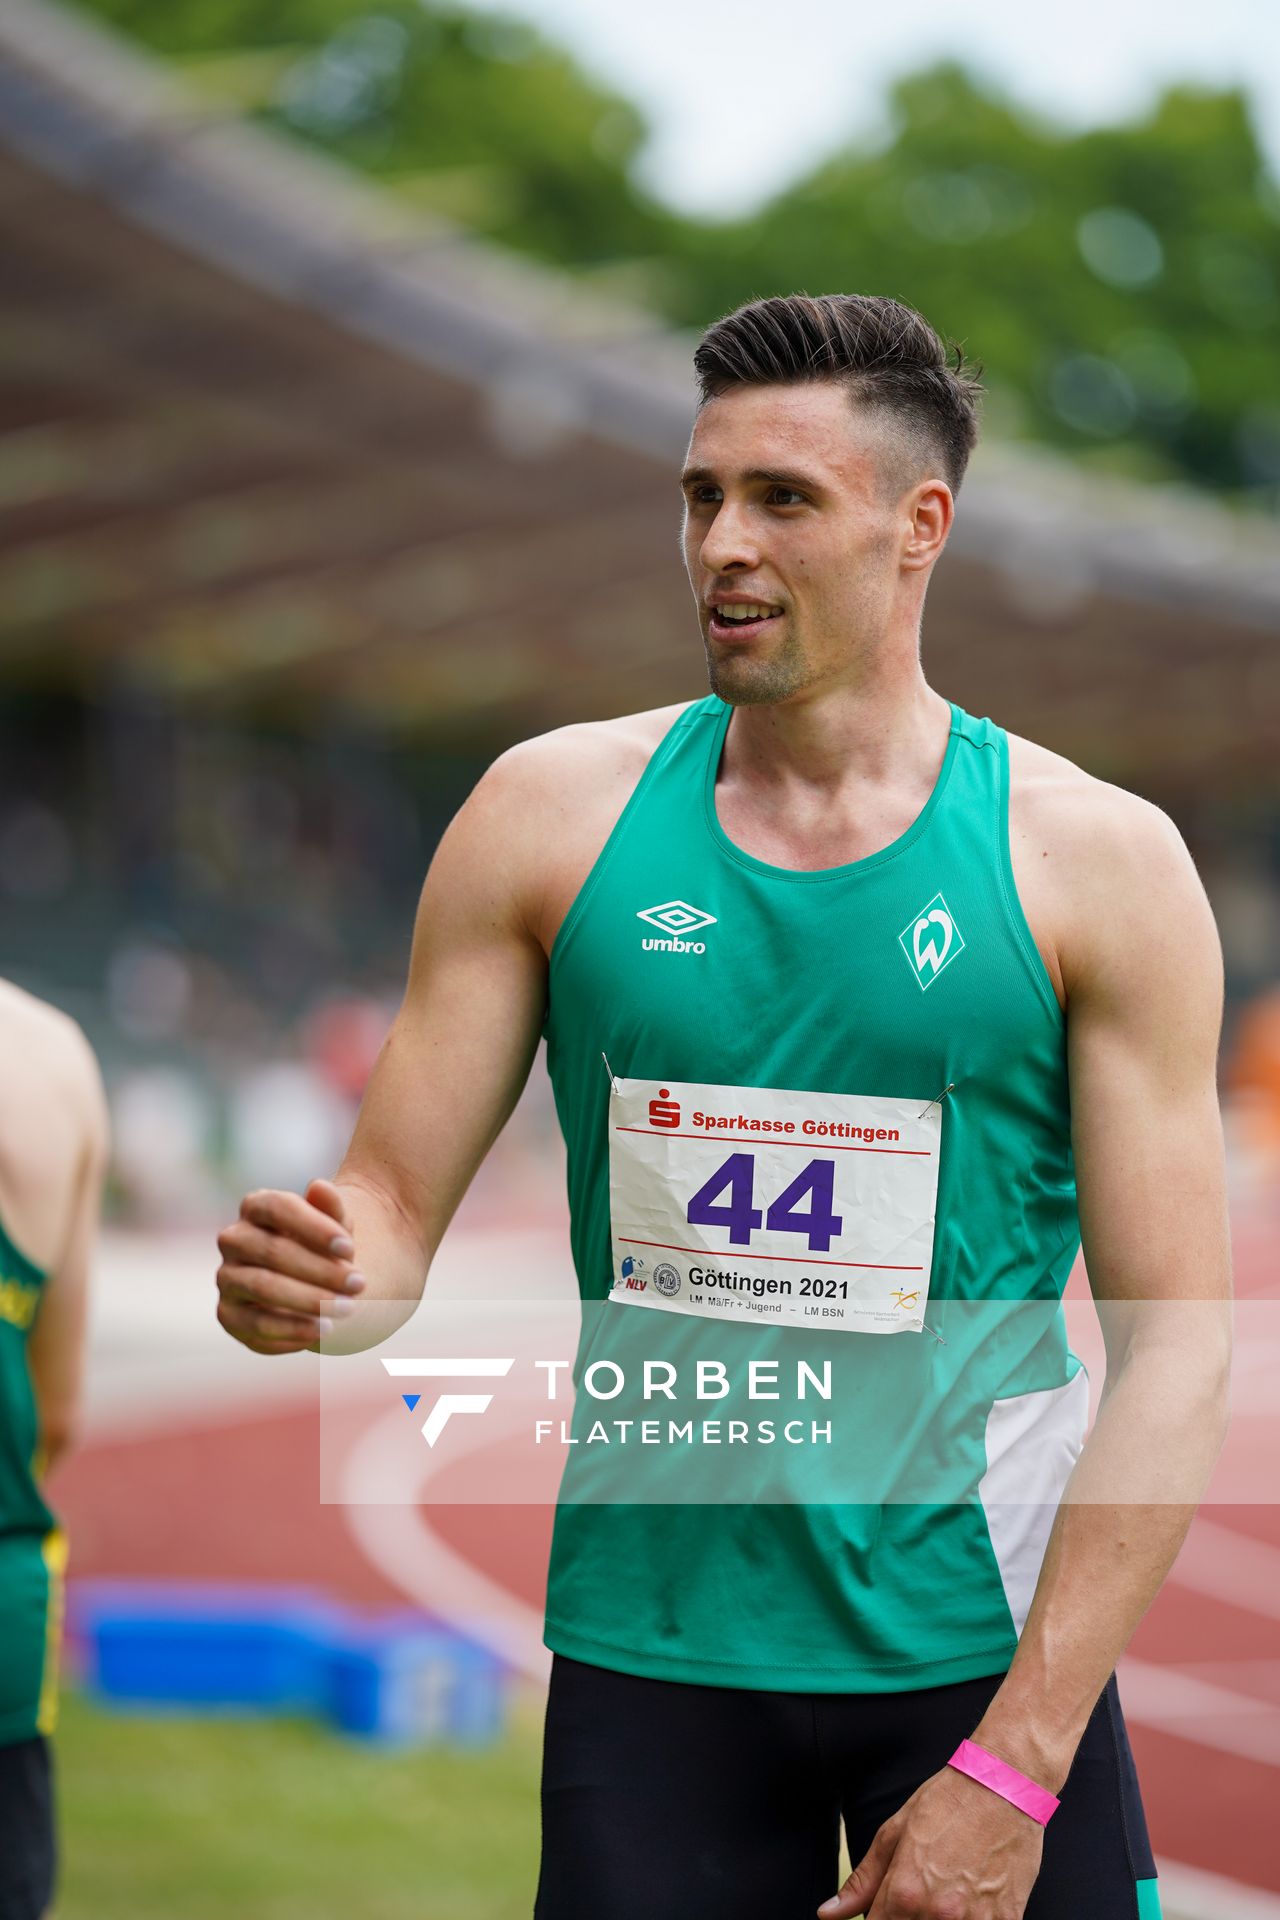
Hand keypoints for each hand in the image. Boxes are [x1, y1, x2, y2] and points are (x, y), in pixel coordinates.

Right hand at [216, 1178, 362, 1354]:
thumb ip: (332, 1208)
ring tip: (347, 1309)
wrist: (313, 1282)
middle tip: (359, 1285)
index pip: (278, 1207)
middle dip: (320, 1270)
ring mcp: (227, 1277)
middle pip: (272, 1251)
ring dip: (309, 1301)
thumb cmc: (324, 1246)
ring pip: (263, 1287)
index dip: (314, 1227)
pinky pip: (255, 1325)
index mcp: (256, 1206)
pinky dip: (292, 1330)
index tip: (350, 1249)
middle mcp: (233, 1239)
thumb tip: (319, 1186)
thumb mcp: (335, 1226)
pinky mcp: (228, 1315)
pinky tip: (324, 1330)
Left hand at [818, 1764, 1043, 1919]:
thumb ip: (862, 1881)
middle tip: (918, 1894)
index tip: (886, 1909)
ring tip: (945, 1891)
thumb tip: (828, 1914)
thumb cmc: (946, 1802)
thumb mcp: (895, 1832)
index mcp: (905, 1893)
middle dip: (907, 1919)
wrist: (1003, 1784)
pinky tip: (971, 1898)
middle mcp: (940, 1914)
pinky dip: (970, 1919)